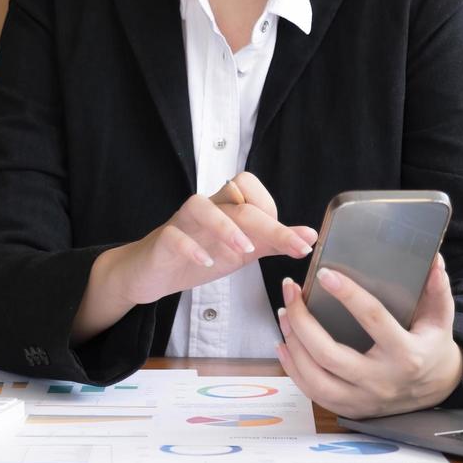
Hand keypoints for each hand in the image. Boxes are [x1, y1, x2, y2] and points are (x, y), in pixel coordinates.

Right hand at [107, 172, 317, 306]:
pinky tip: (206, 263)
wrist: (151, 273)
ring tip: (246, 251)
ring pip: (200, 205)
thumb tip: (310, 235)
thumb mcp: (242, 251)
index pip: (252, 190)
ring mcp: (182, 222)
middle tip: (296, 246)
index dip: (276, 211)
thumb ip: (273, 242)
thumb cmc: (199, 255)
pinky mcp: (162, 241)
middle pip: (238, 202)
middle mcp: (206, 209)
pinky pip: (173, 236)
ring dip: (226, 226)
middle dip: (270, 225)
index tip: (301, 241)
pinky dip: (190, 247)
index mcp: (226, 208)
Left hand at [274, 253, 462, 418]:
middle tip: (290, 291)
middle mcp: (382, 380)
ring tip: (284, 314)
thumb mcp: (441, 317)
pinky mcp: (351, 409)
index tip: (325, 274)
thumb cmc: (433, 346)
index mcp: (406, 354)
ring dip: (293, 344)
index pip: (373, 320)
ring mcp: (364, 399)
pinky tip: (284, 343)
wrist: (437, 389)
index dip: (348, 295)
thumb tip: (434, 259)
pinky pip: (313, 393)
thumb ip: (437, 289)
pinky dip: (293, 369)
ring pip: (316, 378)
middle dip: (302, 321)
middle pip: (330, 354)